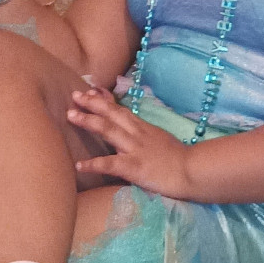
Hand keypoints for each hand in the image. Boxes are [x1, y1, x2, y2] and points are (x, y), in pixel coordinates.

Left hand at [69, 87, 193, 198]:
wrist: (192, 171)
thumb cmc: (180, 159)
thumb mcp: (161, 139)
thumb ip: (146, 134)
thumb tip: (135, 130)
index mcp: (144, 128)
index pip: (121, 110)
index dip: (105, 100)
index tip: (91, 91)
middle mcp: (137, 134)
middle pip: (112, 114)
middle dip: (92, 104)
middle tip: (74, 95)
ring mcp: (135, 149)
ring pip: (108, 131)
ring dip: (88, 122)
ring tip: (70, 115)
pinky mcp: (134, 167)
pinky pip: (110, 164)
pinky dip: (93, 164)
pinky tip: (79, 165)